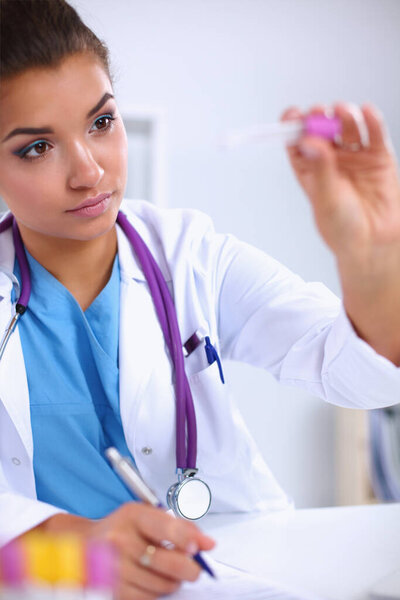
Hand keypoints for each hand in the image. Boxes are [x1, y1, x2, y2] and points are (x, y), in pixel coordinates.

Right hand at [90, 502, 215, 599]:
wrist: (83, 546)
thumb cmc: (122, 529)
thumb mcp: (147, 517)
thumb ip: (180, 528)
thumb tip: (208, 544)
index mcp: (133, 516)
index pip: (166, 527)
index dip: (187, 539)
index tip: (198, 547)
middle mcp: (121, 540)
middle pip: (170, 562)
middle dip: (190, 569)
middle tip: (193, 568)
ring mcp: (114, 568)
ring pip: (163, 584)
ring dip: (172, 581)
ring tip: (165, 572)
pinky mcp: (111, 590)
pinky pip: (148, 599)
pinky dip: (156, 593)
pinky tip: (150, 581)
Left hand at [281, 102, 399, 363]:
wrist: (373, 244)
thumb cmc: (343, 228)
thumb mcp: (326, 198)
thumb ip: (321, 168)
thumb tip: (309, 140)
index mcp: (310, 170)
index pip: (297, 142)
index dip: (293, 126)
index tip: (291, 114)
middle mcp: (331, 161)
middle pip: (322, 129)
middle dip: (319, 117)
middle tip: (318, 112)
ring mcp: (355, 157)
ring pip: (347, 126)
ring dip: (344, 114)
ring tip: (342, 112)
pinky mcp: (379, 158)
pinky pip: (375, 134)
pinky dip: (372, 120)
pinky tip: (366, 112)